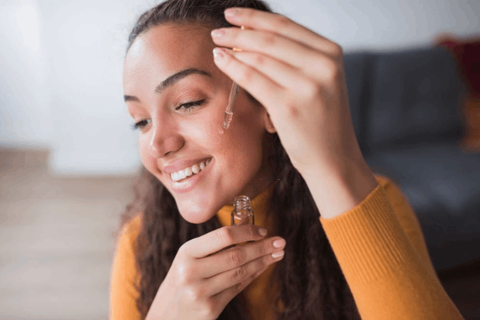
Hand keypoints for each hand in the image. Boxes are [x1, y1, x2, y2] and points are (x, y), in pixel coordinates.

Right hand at [145, 225, 285, 319]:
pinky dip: (253, 276)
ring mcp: (200, 292)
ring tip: (277, 254)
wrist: (165, 316)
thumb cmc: (181, 281)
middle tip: (280, 242)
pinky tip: (263, 268)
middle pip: (236, 255)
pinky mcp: (210, 309)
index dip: (247, 232)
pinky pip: (238, 288)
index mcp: (186, 252)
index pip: (223, 236)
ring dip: (263, 262)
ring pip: (240, 272)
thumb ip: (213, 246)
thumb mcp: (188, 259)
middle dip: (262, 247)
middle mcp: (191, 271)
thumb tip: (249, 231)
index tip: (263, 231)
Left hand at [211, 7, 366, 178]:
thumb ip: (298, 58)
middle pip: (271, 38)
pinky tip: (220, 59)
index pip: (286, 26)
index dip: (255, 18)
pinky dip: (233, 66)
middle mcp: (323, 66)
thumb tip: (252, 36)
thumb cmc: (321, 121)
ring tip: (217, 44)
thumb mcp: (320, 81)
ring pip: (259, 57)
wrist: (333, 158)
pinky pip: (252, 79)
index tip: (234, 14)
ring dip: (233, 47)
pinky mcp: (289, 106)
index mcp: (331, 54)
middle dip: (239, 31)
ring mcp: (307, 86)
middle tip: (218, 30)